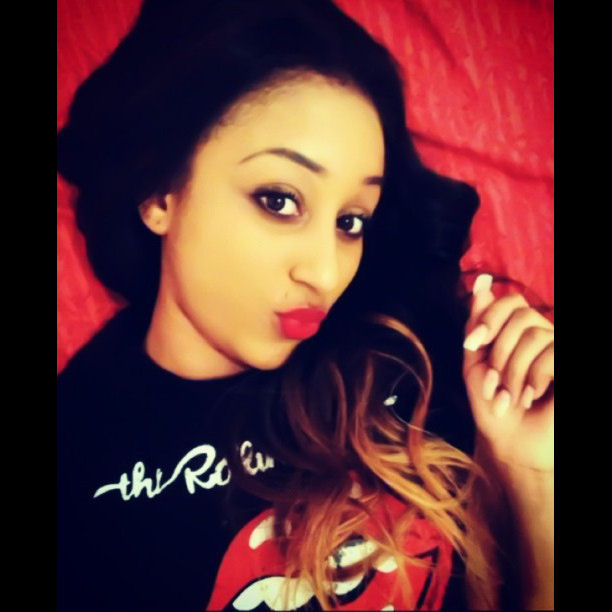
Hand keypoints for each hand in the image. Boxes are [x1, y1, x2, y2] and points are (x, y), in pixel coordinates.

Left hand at [462, 274, 553, 472]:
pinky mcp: (569, 367)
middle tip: (495, 385)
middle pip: (521, 316)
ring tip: (511, 397)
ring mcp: (560, 351)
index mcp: (522, 332)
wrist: (511, 444)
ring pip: (534, 336)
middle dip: (499, 353)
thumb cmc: (492, 405)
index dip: (489, 318)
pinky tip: (532, 397)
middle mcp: (546, 336)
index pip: (511, 301)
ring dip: (513, 372)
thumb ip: (479, 324)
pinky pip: (552, 354)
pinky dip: (535, 378)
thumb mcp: (477, 362)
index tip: (472, 344)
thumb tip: (483, 280)